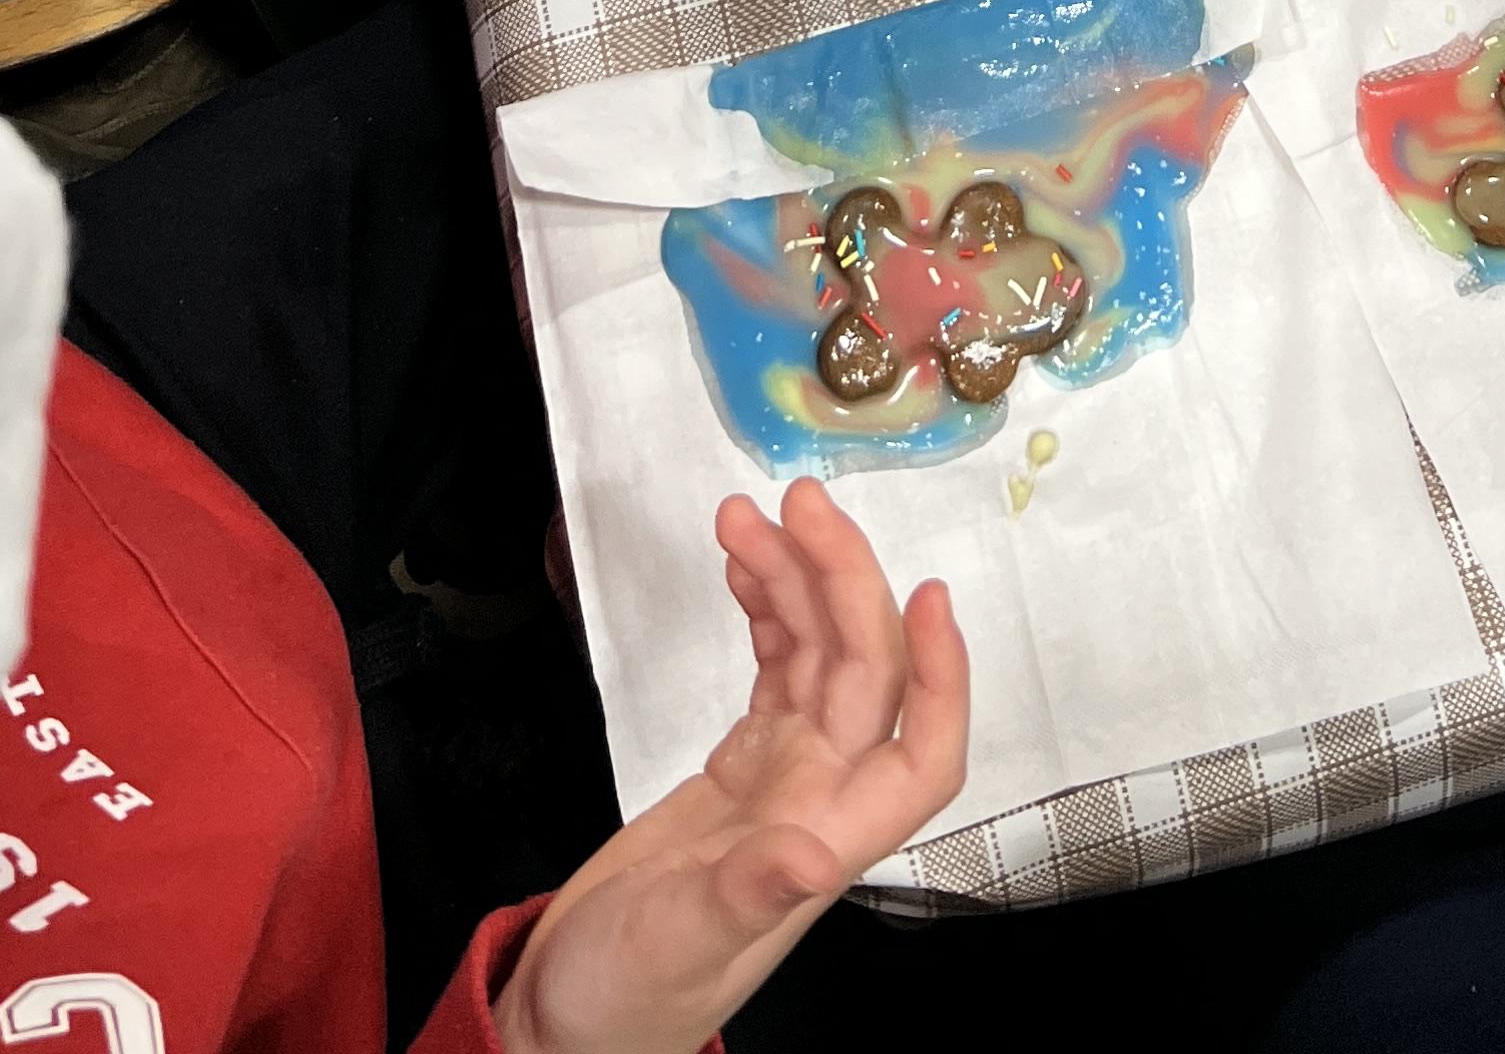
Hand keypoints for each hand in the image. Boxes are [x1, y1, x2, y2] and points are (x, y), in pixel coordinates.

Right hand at [499, 482, 967, 1053]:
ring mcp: (780, 778)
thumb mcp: (679, 946)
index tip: (926, 597)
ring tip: (750, 517)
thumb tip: (811, 857)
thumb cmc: (624, 1003)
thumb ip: (744, 897)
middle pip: (861, 672)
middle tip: (799, 502)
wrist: (565, 1019)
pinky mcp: (739, 766)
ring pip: (815, 655)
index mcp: (823, 842)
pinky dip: (763, 609)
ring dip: (795, 579)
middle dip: (841, 580)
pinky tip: (742, 564)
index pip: (920, 755)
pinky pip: (771, 667)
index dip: (940, 680)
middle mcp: (816, 800)